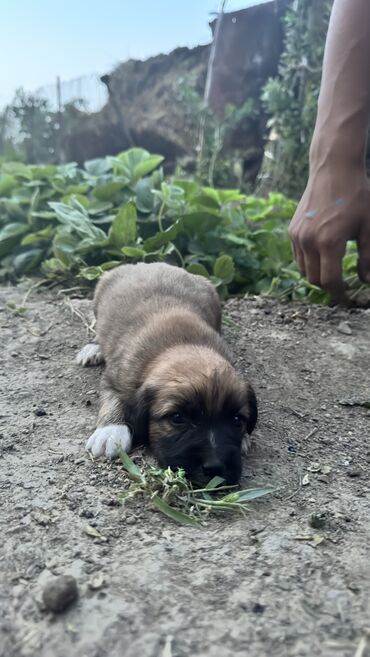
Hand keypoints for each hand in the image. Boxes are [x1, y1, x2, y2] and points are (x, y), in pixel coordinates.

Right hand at [289, 167, 369, 301]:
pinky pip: (298, 256)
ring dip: (317, 275)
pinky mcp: (293, 230)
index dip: (339, 294)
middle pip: (315, 279)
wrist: (333, 169)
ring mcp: (298, 236)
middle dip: (328, 287)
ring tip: (332, 271)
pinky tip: (322, 255)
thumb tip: (367, 281)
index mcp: (330, 242)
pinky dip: (309, 262)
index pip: (330, 281)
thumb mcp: (369, 226)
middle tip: (342, 286)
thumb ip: (368, 256)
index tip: (346, 300)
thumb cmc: (356, 195)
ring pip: (304, 270)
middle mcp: (309, 241)